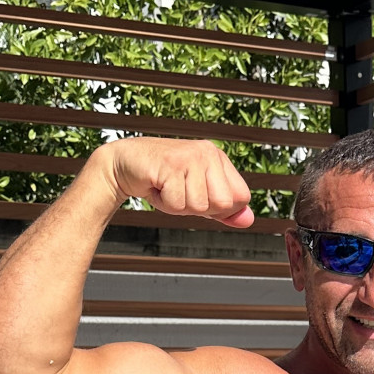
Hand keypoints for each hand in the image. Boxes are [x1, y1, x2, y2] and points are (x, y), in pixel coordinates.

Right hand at [102, 138, 253, 227]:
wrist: (124, 164)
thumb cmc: (162, 181)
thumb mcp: (197, 195)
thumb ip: (223, 209)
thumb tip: (248, 220)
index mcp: (218, 159)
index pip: (241, 198)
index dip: (221, 209)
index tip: (198, 196)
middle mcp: (208, 153)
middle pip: (223, 204)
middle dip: (199, 208)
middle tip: (180, 192)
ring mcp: (190, 156)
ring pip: (198, 206)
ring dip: (178, 206)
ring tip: (166, 187)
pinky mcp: (171, 164)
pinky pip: (177, 203)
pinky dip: (164, 203)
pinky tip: (156, 185)